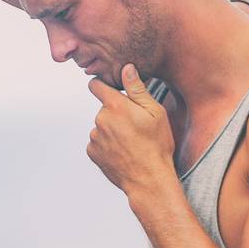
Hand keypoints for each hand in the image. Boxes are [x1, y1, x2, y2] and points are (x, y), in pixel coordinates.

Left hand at [86, 64, 176, 197]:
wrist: (149, 179)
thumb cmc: (156, 145)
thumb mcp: (155, 113)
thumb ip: (137, 89)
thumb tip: (126, 68)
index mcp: (115, 106)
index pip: (96, 85)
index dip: (102, 84)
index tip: (109, 88)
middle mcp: (100, 120)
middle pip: (104, 109)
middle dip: (116, 113)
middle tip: (135, 126)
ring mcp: (95, 137)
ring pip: (102, 126)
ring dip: (112, 130)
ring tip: (131, 142)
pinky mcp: (92, 152)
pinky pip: (98, 142)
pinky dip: (107, 145)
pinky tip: (123, 152)